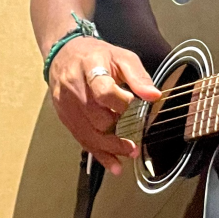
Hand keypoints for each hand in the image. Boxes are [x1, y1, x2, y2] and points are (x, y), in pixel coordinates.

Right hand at [47, 37, 160, 174]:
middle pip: (96, 116)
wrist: (64, 54)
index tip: (132, 104)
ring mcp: (66, 103)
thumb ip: (138, 76)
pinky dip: (98, 153)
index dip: (119, 102)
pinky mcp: (64, 116)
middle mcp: (74, 86)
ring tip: (130, 152)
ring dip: (110, 147)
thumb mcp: (121, 57)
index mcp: (90, 66)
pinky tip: (113, 163)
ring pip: (88, 132)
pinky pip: (81, 138)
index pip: (102, 89)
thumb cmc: (96, 55)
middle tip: (134, 135)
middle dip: (116, 128)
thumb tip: (154, 95)